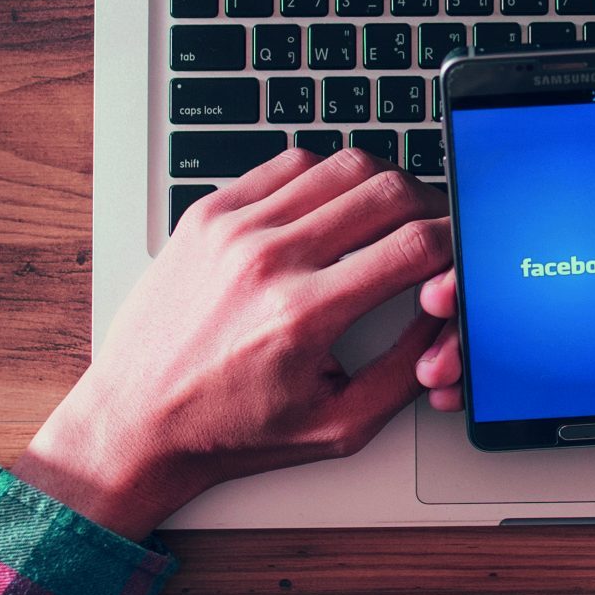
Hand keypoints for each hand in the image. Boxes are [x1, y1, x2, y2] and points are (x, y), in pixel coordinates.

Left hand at [13, 149, 450, 539]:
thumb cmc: (231, 430)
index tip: (458, 257)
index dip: (455, 246)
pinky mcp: (209, 213)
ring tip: (392, 215)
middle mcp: (269, 260)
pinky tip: (335, 205)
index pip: (414, 246)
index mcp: (305, 315)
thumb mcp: (338, 426)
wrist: (136, 420)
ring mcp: (234, 229)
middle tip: (436, 229)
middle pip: (387, 191)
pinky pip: (289, 164)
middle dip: (430, 206)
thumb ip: (407, 373)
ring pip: (343, 165)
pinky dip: (326, 176)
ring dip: (383, 184)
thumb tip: (446, 320)